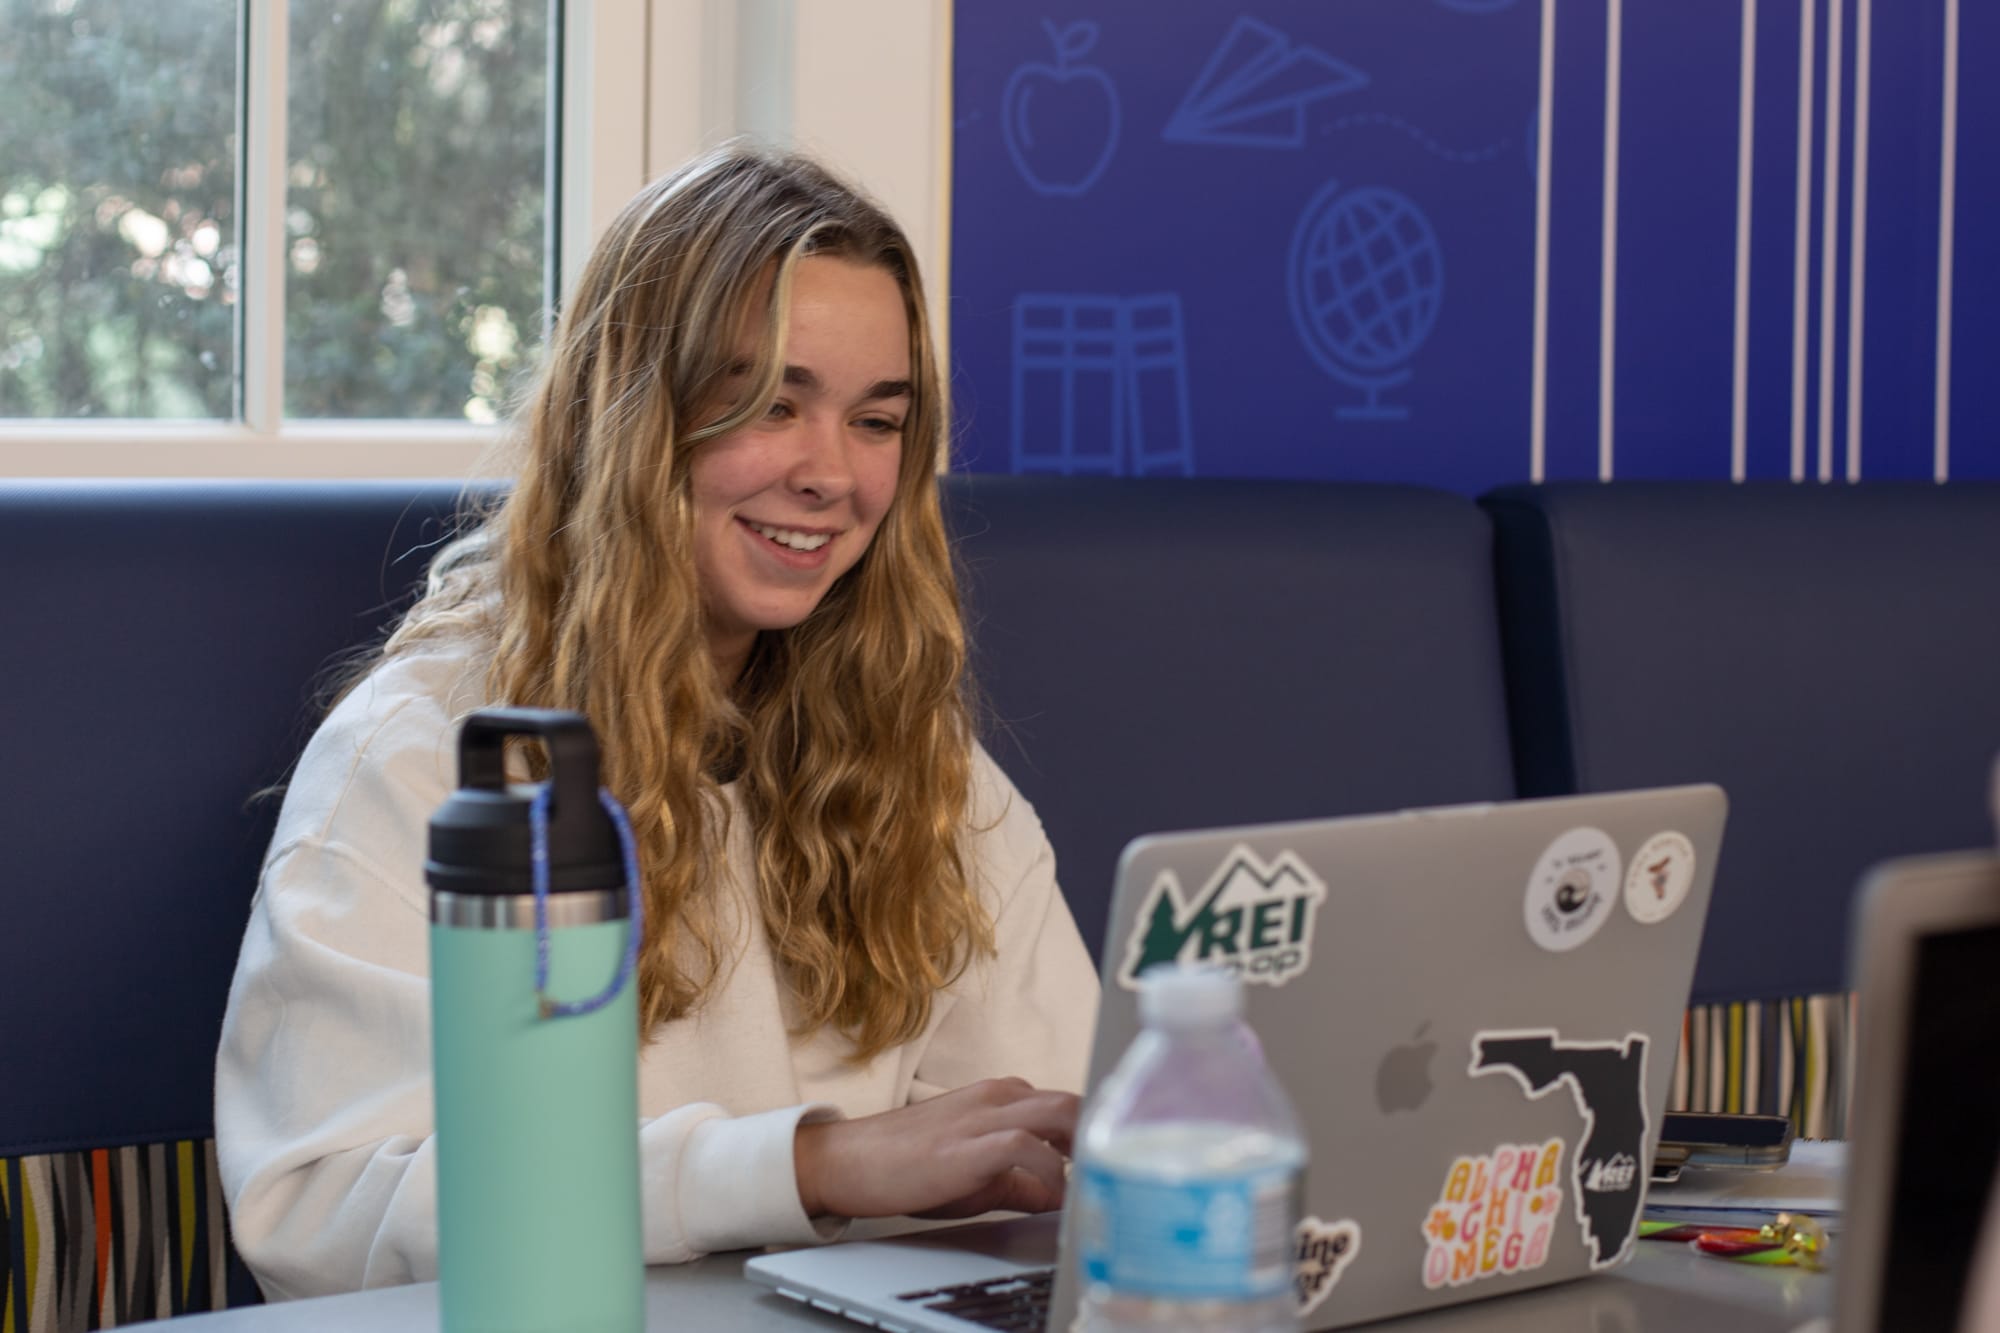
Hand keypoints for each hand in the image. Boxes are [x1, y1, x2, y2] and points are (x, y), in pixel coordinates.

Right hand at [793, 1077, 1079, 1220]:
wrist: (852, 1161)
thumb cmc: (908, 1163)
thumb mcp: (976, 1172)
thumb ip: (1021, 1180)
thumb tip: (1059, 1195)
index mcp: (1002, 1096)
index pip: (1066, 1105)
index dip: (1092, 1135)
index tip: (1105, 1166)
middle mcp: (1000, 1096)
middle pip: (1073, 1102)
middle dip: (1097, 1139)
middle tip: (1104, 1177)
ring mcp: (986, 1115)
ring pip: (1060, 1112)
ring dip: (1082, 1150)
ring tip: (1088, 1185)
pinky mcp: (971, 1143)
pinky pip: (1028, 1147)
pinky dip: (1051, 1172)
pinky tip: (1054, 1196)